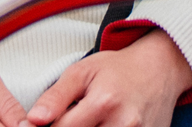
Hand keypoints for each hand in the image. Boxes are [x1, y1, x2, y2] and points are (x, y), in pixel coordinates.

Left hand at [25, 30, 191, 126]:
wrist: (159, 69)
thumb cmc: (117, 70)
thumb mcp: (82, 72)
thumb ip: (55, 96)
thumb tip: (32, 121)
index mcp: (103, 102)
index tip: (45, 123)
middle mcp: (123, 124)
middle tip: (73, 119)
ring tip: (88, 121)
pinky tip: (103, 125)